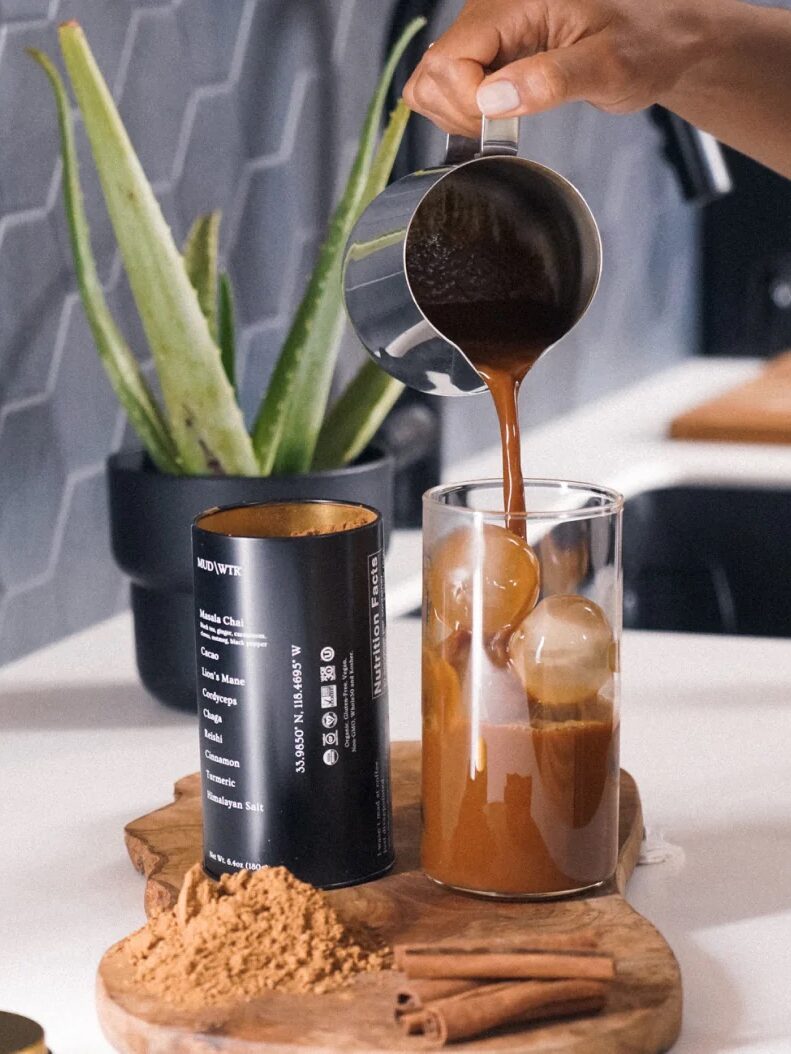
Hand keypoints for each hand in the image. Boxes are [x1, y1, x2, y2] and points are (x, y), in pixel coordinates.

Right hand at [404, 0, 719, 135]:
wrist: (664, 35)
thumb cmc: (648, 41)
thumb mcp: (609, 66)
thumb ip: (550, 80)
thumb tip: (492, 100)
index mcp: (515, 2)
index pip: (448, 60)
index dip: (467, 103)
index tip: (504, 121)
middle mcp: (492, 10)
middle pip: (431, 72)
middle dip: (458, 113)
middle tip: (504, 126)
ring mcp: (487, 31)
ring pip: (432, 81)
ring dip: (457, 115)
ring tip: (503, 120)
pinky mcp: (490, 50)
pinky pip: (449, 85)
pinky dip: (464, 112)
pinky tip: (500, 115)